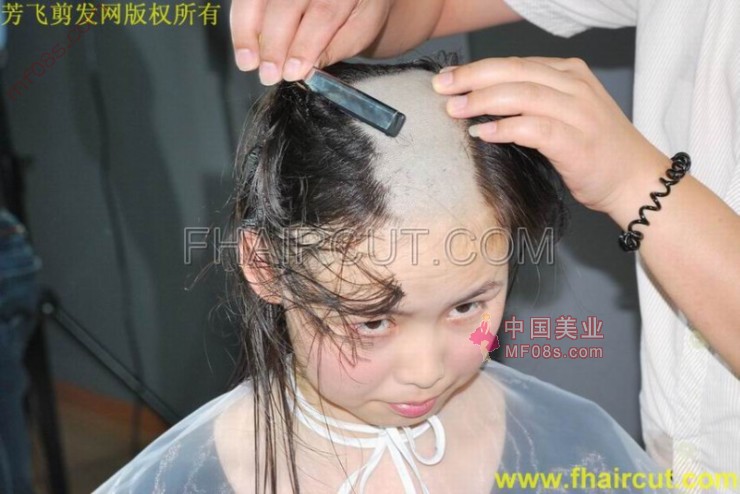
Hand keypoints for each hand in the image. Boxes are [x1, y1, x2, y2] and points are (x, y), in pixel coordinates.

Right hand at [230, 0, 393, 84]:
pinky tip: (242, 45)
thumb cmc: (358, 10)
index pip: (322, 13)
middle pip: (286, 4)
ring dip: (247, 31)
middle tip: (269, 75)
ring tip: (247, 62)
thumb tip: (306, 70)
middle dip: (274, 43)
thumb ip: (334, 48)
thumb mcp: (360, 30)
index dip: (304, 45)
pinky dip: (240, 21)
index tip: (292, 72)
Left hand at [432, 57, 669, 215]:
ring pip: (522, 95)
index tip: (448, 77)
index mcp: (569, 74)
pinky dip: (506, 129)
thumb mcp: (564, 113)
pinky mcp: (577, 142)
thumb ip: (531, 103)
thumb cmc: (595, 150)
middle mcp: (575, 86)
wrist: (635, 180)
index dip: (477, 69)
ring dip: (483, 101)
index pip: (515, 64)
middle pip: (514, 73)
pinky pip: (534, 129)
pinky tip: (483, 133)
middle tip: (442, 88)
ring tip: (455, 110)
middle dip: (472, 78)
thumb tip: (481, 103)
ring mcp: (578, 113)